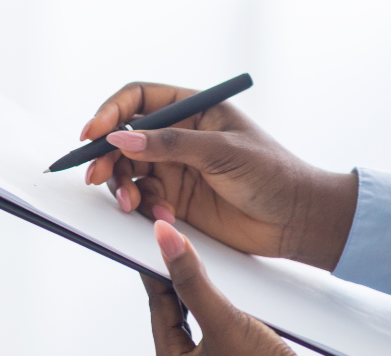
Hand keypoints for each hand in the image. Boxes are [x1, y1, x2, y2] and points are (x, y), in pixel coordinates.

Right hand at [81, 82, 357, 270]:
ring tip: (132, 204)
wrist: (296, 221)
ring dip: (121, 186)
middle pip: (124, 138)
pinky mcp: (172, 198)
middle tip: (97, 176)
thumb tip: (119, 139)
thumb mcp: (222, 152)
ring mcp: (173, 168)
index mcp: (193, 110)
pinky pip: (141, 198)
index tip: (94, 133)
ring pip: (127, 171)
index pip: (139, 99)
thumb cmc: (273, 175)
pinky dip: (142, 207)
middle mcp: (178, 136)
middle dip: (106, 157)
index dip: (111, 112)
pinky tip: (163, 216)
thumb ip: (169, 144)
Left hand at [144, 220, 311, 355]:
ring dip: (199, 296)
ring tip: (201, 268)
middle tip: (178, 251)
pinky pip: (216, 332)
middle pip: (175, 315)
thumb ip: (194, 282)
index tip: (157, 245)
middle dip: (178, 283)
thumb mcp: (224, 322)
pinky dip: (219, 312)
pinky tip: (230, 299)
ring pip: (196, 322)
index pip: (158, 308)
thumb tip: (166, 243)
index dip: (158, 273)